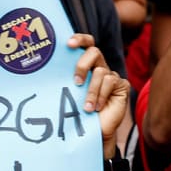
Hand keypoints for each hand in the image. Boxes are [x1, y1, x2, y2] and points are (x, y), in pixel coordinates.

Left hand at [68, 34, 128, 149]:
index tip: (68, 44)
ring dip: (92, 92)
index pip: (87, 44)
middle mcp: (100, 67)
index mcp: (87, 65)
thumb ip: (67, 79)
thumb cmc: (78, 113)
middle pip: (94, 52)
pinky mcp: (122, 85)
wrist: (93, 131)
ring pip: (101, 72)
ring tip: (87, 107)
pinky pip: (111, 82)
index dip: (80, 39)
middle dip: (83, 65)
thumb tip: (48, 68)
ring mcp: (112, 76)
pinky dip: (101, 96)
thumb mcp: (70, 94)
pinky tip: (98, 108)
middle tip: (76, 82)